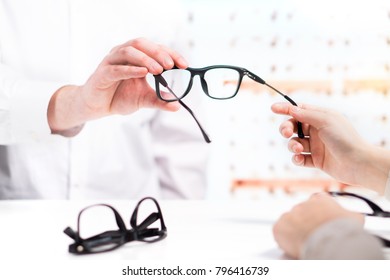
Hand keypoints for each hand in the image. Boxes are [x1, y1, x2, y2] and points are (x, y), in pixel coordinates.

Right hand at [48, 38, 186, 134]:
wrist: (97, 106)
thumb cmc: (119, 97)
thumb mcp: (144, 99)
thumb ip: (160, 100)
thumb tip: (177, 106)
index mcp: (136, 57)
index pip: (155, 49)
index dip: (171, 54)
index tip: (184, 64)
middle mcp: (124, 55)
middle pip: (141, 44)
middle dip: (158, 53)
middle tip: (171, 65)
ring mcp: (112, 62)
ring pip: (128, 52)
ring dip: (145, 59)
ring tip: (158, 70)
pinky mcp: (103, 73)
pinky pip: (116, 68)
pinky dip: (130, 69)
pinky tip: (142, 73)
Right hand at [271, 102, 389, 193]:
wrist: (358, 163)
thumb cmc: (345, 138)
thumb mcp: (325, 121)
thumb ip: (305, 114)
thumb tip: (290, 108)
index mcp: (321, 118)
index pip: (299, 111)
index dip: (286, 109)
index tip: (273, 109)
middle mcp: (318, 131)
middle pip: (293, 127)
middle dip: (286, 129)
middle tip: (287, 133)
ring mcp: (316, 146)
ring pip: (294, 143)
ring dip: (293, 146)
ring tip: (299, 149)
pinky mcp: (316, 160)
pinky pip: (300, 158)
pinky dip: (297, 159)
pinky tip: (300, 158)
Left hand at [272, 193, 363, 258]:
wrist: (328, 241)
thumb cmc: (343, 230)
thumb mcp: (354, 219)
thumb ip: (350, 215)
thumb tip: (354, 217)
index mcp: (319, 199)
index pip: (316, 203)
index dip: (318, 215)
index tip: (321, 224)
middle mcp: (302, 204)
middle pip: (302, 215)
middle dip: (306, 224)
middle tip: (313, 236)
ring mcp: (288, 215)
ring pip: (291, 223)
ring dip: (295, 231)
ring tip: (305, 242)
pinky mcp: (279, 227)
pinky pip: (280, 232)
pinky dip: (284, 239)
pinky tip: (294, 245)